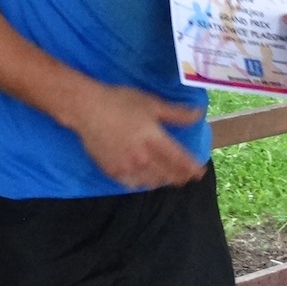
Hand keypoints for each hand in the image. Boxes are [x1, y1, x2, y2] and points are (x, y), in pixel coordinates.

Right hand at [64, 82, 206, 189]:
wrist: (86, 108)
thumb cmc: (120, 101)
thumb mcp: (151, 103)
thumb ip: (176, 113)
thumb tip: (198, 115)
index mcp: (155, 140)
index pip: (180, 160)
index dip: (192, 168)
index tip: (200, 172)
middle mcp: (143, 157)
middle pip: (167, 175)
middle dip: (180, 177)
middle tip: (186, 177)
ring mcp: (127, 166)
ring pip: (151, 182)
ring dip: (162, 181)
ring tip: (167, 178)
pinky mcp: (112, 170)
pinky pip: (132, 184)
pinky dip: (142, 183)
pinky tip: (144, 180)